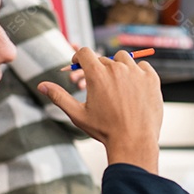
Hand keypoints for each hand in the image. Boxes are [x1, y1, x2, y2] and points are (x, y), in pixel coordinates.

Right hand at [39, 48, 162, 171]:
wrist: (134, 141)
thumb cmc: (105, 130)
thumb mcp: (78, 114)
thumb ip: (59, 97)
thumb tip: (41, 85)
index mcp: (97, 74)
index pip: (85, 52)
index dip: (79, 57)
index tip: (79, 64)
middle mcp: (117, 69)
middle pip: (104, 59)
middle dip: (99, 69)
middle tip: (100, 86)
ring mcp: (136, 72)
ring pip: (124, 59)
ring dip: (119, 67)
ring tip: (117, 86)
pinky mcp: (152, 79)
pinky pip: (143, 66)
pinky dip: (138, 72)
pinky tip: (134, 87)